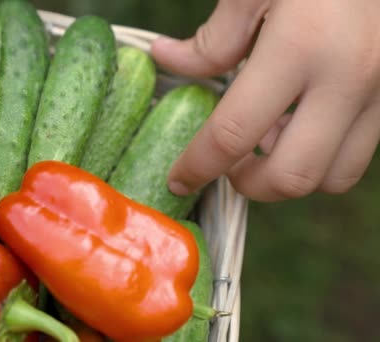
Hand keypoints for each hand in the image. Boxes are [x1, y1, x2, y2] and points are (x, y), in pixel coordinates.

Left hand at [152, 0, 379, 200]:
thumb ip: (212, 36)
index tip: (178, 180)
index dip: (198, 166)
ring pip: (334, 176)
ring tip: (268, 142)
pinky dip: (324, 157)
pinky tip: (303, 125)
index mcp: (299, 46)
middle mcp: (348, 77)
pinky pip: (360, 153)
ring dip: (291, 174)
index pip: (234, 133)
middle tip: (227, 168)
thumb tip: (165, 59)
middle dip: (250, 185)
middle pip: (292, 176)